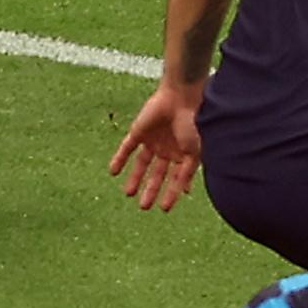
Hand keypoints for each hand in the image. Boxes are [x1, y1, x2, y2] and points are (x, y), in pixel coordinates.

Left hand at [113, 82, 205, 210]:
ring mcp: (153, 140)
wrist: (181, 98)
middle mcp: (168, 149)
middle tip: (144, 207)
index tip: (164, 208)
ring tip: (129, 194)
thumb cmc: (194, 125)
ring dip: (135, 178)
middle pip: (157, 174)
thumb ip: (188, 173)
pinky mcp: (139, 131)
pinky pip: (127, 148)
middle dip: (151, 189)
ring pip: (141, 163)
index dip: (170, 193)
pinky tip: (112, 172)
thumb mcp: (194, 154)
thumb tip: (186, 193)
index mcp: (184, 155)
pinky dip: (119, 159)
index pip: (175, 178)